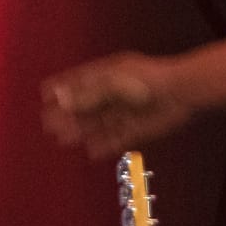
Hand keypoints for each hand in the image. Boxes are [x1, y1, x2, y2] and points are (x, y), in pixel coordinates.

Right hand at [42, 52, 192, 158]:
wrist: (181, 92)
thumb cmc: (149, 79)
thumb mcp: (112, 83)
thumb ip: (88, 94)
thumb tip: (62, 100)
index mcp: (108, 74)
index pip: (79, 81)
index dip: (62, 88)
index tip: (45, 95)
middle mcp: (116, 93)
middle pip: (87, 106)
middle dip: (68, 114)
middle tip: (49, 125)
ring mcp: (126, 110)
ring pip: (98, 123)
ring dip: (81, 131)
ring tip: (63, 139)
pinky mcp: (137, 127)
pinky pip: (117, 138)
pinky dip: (104, 145)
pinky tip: (91, 152)